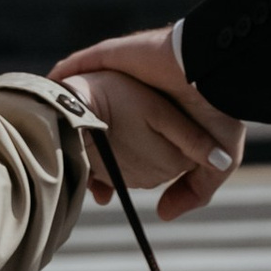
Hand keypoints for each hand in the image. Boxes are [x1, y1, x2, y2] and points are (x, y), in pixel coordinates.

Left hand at [54, 28, 245, 222]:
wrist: (214, 71)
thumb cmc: (220, 111)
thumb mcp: (218, 162)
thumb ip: (193, 191)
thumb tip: (164, 214)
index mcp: (158, 117)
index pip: (122, 148)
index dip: (107, 171)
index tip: (100, 193)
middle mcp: (137, 95)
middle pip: (97, 126)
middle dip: (81, 150)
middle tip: (75, 176)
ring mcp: (122, 72)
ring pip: (84, 96)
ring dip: (66, 114)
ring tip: (49, 137)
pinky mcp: (111, 56)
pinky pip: (76, 67)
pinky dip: (60, 80)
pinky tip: (49, 98)